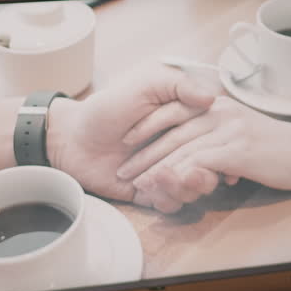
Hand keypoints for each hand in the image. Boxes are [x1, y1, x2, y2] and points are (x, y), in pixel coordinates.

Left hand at [46, 65, 218, 202]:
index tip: (211, 152)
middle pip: (208, 168)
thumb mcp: (143, 86)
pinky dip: (164, 199)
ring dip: (182, 189)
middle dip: (202, 176)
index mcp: (184, 121)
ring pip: (192, 190)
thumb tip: (211, 96)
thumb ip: (177, 85)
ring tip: (160, 179)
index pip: (212, 138)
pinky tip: (146, 189)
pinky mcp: (152, 192)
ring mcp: (167, 171)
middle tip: (191, 175)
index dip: (216, 148)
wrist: (73, 139)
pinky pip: (171, 204)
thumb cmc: (106, 108)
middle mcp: (180, 148)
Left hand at [114, 96, 290, 212]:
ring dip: (156, 169)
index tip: (126, 144)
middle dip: (144, 153)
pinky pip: (198, 162)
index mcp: (217, 104)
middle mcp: (219, 112)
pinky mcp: (236, 149)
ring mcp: (227, 129)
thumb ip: (214, 130)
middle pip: (171, 132)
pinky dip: (178, 175)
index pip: (172, 110)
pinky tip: (164, 187)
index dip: (146, 127)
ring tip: (138, 184)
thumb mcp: (239, 129)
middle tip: (123, 171)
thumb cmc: (275, 145)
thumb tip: (193, 149)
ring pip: (181, 149)